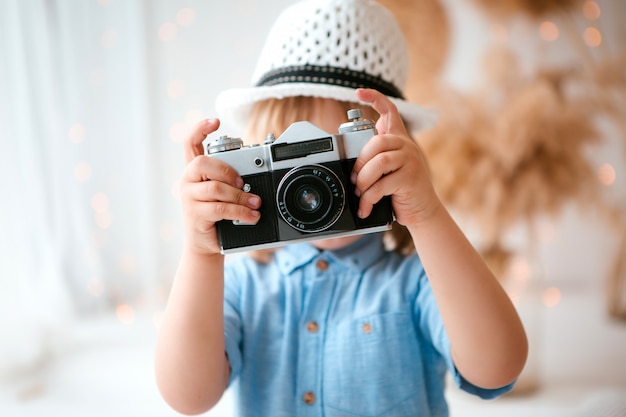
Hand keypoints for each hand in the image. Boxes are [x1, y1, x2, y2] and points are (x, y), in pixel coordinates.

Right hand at [179, 119, 261, 254]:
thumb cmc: (218, 215)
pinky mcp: (195, 214)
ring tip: (255, 203)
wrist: (207, 244)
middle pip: (203, 163)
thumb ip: (231, 180)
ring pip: (215, 188)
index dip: (200, 129)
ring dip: (240, 196)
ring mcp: (189, 198)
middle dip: (227, 171)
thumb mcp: (224, 193)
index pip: (190, 143)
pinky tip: (252, 215)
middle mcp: (188, 181)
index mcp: (194, 171)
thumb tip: (253, 178)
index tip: (215, 121)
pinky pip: (220, 208)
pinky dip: (240, 211)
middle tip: (243, 183)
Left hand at [351, 89, 441, 227]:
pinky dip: (369, 197)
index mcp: (399, 140)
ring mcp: (411, 160)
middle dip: (359, 163)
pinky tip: (366, 205)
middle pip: (376, 142)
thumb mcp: (387, 171)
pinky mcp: (411, 177)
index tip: (359, 92)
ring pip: (378, 163)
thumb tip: (350, 161)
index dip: (374, 98)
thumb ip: (375, 159)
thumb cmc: (400, 190)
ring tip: (360, 193)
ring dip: (363, 181)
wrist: (422, 211)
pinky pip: (382, 184)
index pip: (389, 111)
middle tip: (354, 179)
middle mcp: (406, 146)